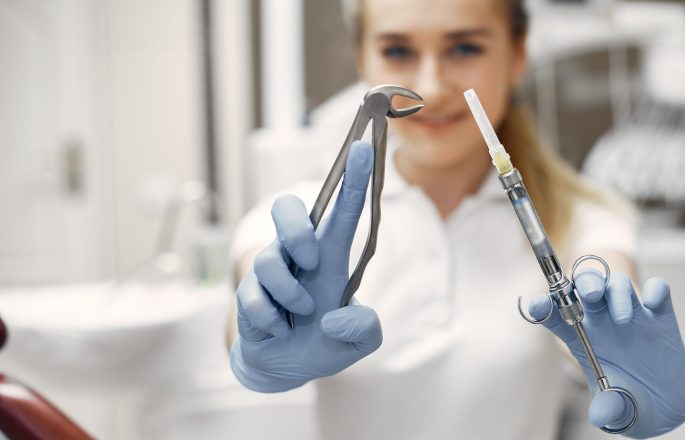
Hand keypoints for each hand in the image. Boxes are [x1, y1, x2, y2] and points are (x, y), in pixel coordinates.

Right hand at [230, 141, 382, 392]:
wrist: (288, 368)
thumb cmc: (327, 340)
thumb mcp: (361, 340)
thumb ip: (364, 328)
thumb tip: (331, 319)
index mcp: (332, 256)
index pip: (342, 210)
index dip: (353, 179)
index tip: (362, 148)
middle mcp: (299, 254)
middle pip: (287, 208)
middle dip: (295, 229)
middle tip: (310, 258)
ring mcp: (271, 271)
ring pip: (269, 261)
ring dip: (290, 293)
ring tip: (300, 314)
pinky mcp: (248, 293)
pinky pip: (254, 299)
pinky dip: (272, 321)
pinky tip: (280, 331)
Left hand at [530, 270, 684, 437]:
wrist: (663, 407)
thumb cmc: (628, 400)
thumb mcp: (615, 409)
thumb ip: (607, 409)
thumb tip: (600, 416)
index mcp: (580, 337)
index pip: (555, 314)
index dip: (544, 306)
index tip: (539, 306)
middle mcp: (602, 319)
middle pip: (586, 286)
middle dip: (586, 283)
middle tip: (591, 296)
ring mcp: (632, 313)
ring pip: (618, 283)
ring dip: (618, 291)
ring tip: (623, 318)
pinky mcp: (660, 314)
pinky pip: (657, 289)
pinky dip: (656, 290)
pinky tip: (653, 304)